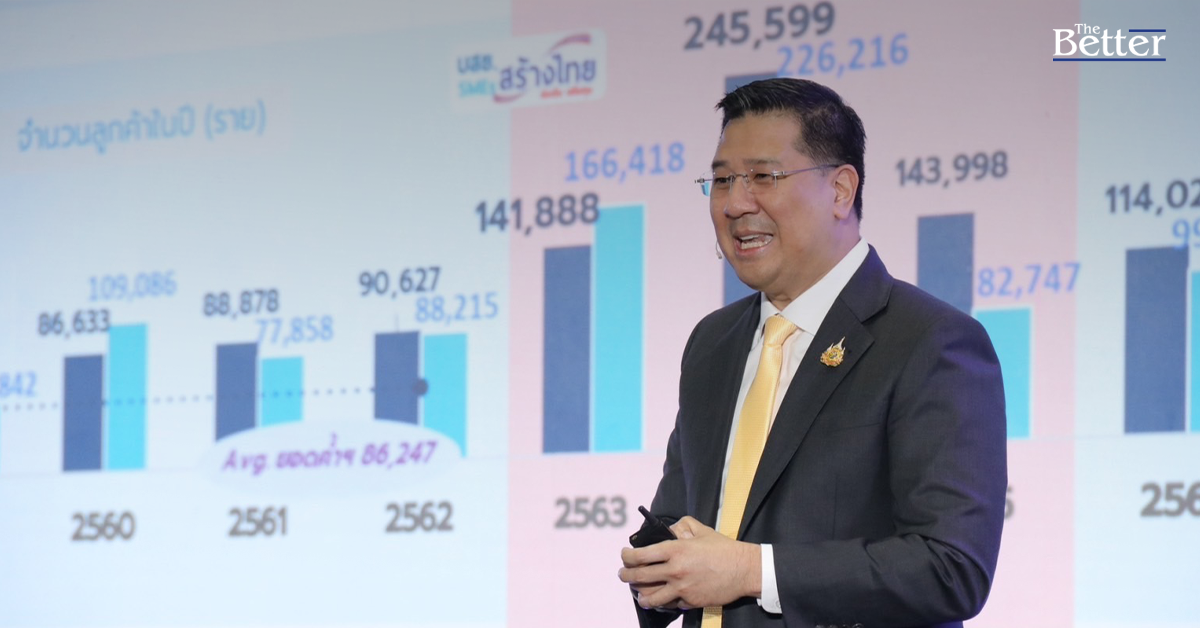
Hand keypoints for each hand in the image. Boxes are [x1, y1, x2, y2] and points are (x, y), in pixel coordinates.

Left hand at [618, 516, 761, 609]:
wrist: (743, 569)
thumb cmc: (723, 549)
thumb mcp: (701, 530)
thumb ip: (682, 526)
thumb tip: (670, 531)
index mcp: (676, 550)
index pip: (641, 555)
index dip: (627, 556)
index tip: (625, 555)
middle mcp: (675, 570)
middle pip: (640, 576)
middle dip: (626, 575)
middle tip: (623, 574)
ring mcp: (682, 588)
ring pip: (650, 597)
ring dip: (640, 595)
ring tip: (638, 593)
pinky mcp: (690, 601)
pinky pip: (669, 604)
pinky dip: (662, 602)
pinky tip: (660, 599)